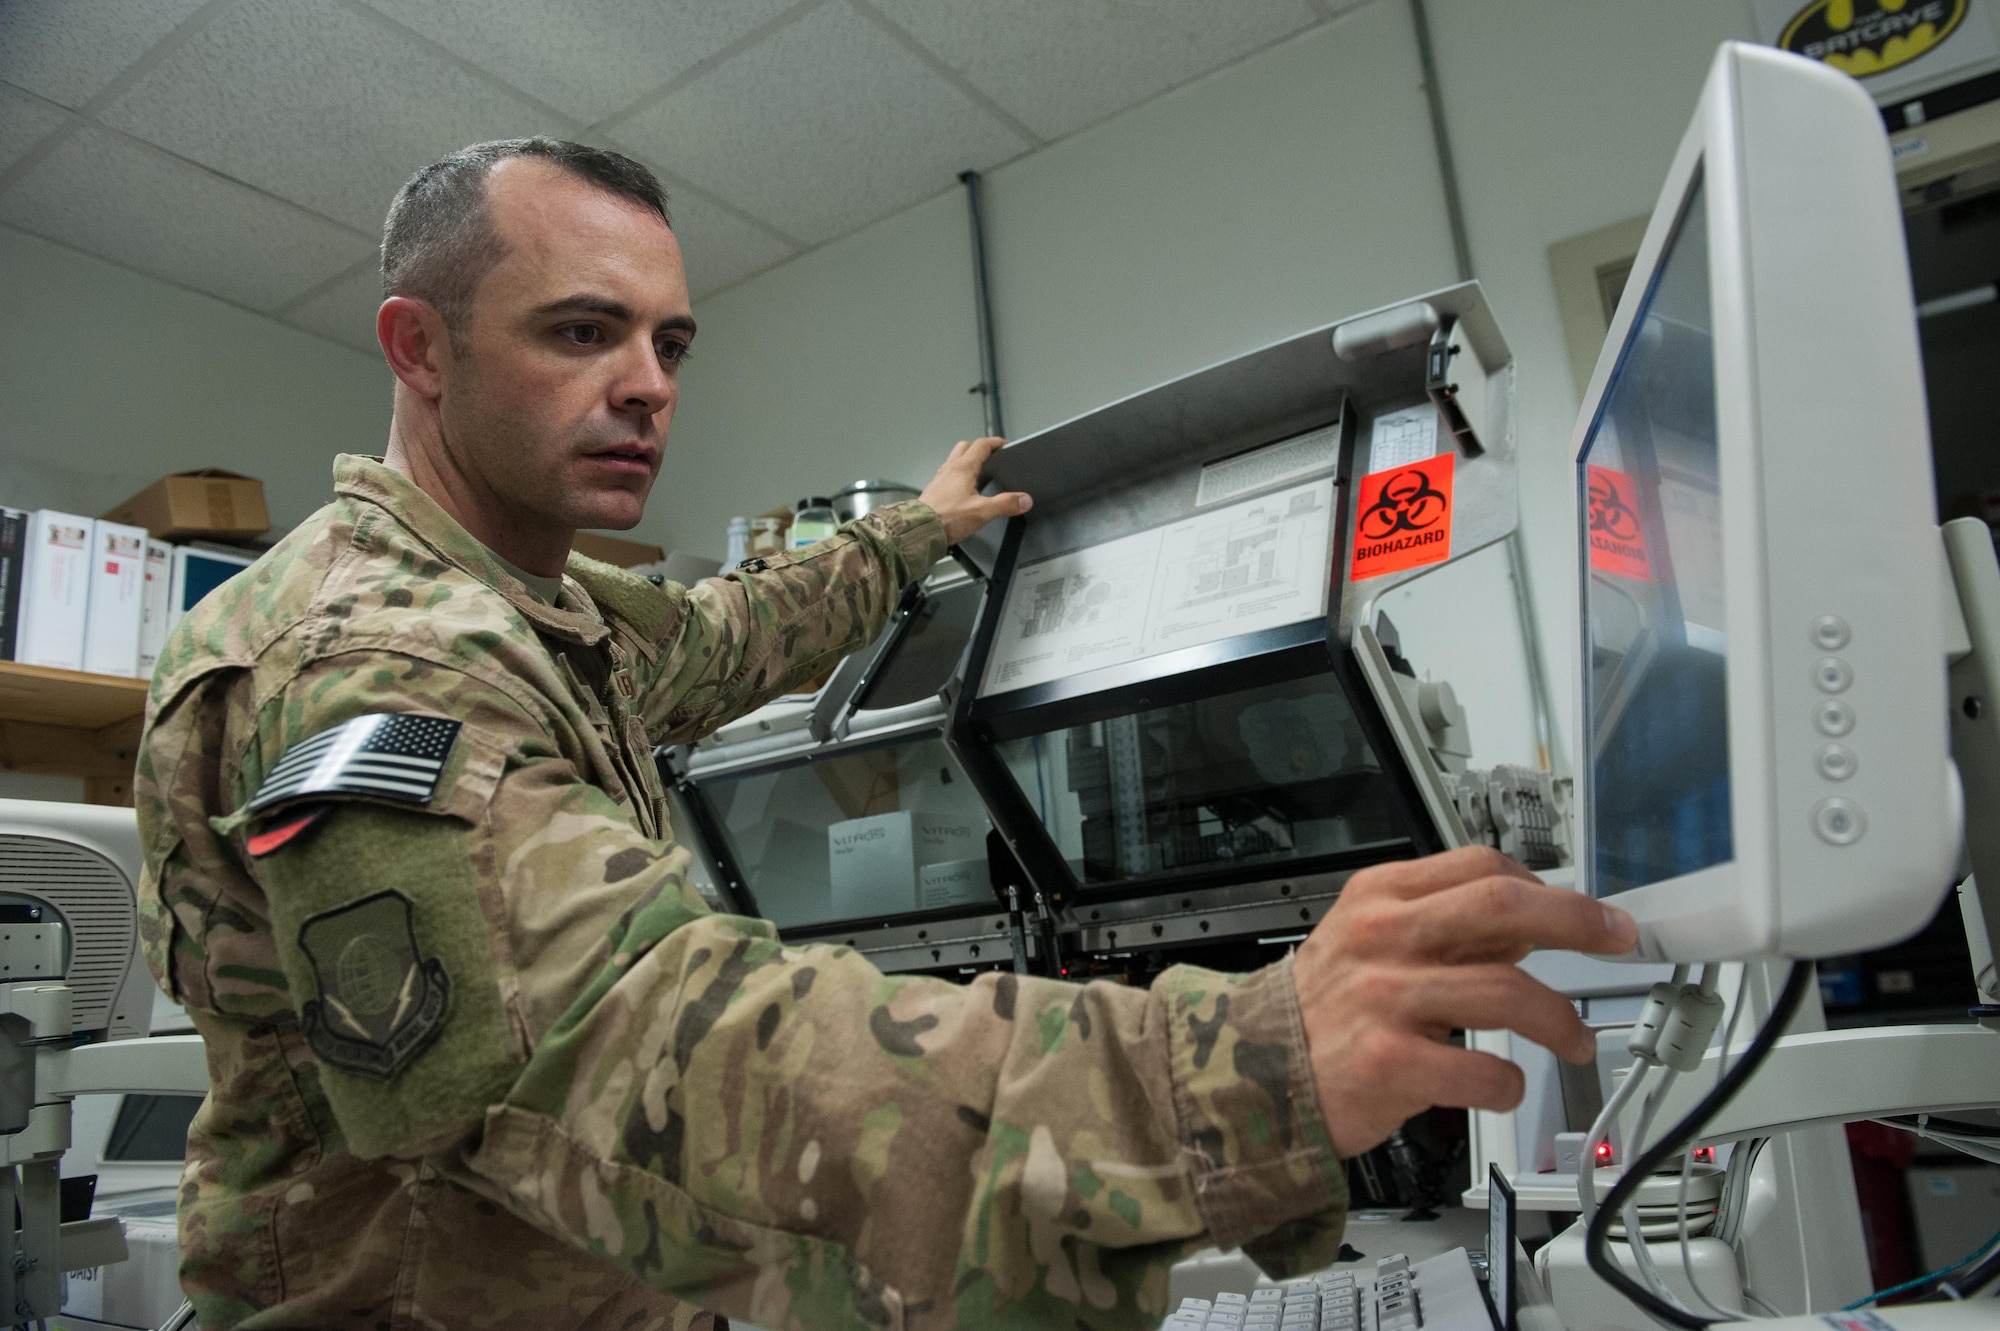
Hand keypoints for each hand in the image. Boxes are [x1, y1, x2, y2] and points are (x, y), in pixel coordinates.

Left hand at [918, 437, 1031, 543]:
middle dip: (979, 448)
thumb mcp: (982, 512)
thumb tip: (1024, 499)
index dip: (995, 442)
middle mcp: (949, 469)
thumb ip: (1006, 504)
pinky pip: (946, 474)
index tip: (1004, 444)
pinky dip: (956, 475)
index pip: (981, 445)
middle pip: (965, 447)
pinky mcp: (933, 490)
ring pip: (954, 459)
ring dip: (966, 460)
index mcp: (962, 468)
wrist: (919, 529)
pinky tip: (961, 489)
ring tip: (977, 470)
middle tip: (990, 455)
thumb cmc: (947, 518)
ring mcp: (939, 478)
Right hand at [1293, 846, 1637, 1157]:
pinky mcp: (1389, 1063)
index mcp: (1380, 898)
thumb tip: (1529, 926)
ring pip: (1508, 992)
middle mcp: (1383, 939)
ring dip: (1561, 1020)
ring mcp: (1385, 999)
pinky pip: (1482, 1070)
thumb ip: (1442, 927)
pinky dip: (1509, 1083)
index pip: (1481, 867)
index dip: (1549, 888)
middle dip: (1576, 921)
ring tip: (1577, 1039)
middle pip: (1502, 907)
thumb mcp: (1368, 941)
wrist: (1249, 1073)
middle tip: (1615, 940)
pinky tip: (1505, 1085)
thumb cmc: (1319, 1011)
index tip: (1589, 912)